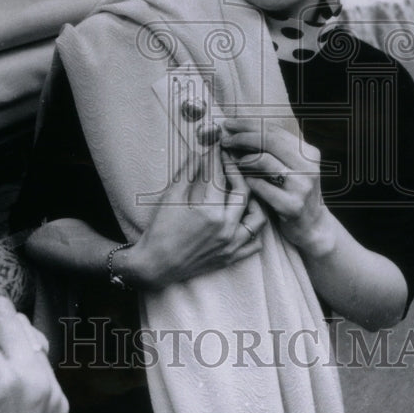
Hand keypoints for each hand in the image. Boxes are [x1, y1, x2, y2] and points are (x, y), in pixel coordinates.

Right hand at [121, 144, 265, 289]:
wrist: (155, 265)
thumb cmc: (160, 230)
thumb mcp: (170, 197)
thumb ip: (187, 173)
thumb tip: (199, 154)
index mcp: (209, 212)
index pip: (219, 177)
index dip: (217, 158)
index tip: (217, 147)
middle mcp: (225, 228)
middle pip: (243, 192)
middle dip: (236, 171)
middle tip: (228, 162)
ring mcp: (231, 244)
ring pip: (258, 218)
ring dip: (254, 200)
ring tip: (242, 189)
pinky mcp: (230, 257)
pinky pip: (255, 243)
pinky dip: (255, 229)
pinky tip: (245, 217)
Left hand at [221, 120, 332, 256]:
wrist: (312, 226)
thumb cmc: (293, 192)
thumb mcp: (292, 167)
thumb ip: (273, 150)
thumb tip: (240, 129)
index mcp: (308, 152)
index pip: (274, 130)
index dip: (248, 124)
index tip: (229, 124)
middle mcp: (308, 166)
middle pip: (268, 140)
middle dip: (242, 137)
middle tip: (224, 139)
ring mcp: (302, 186)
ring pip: (264, 161)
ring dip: (242, 158)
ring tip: (232, 161)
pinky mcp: (292, 206)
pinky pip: (260, 186)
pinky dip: (246, 180)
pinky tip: (241, 181)